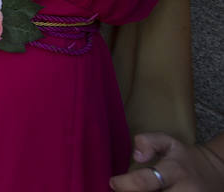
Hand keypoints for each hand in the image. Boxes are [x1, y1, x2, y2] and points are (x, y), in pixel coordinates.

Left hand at [109, 133, 223, 190]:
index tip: (113, 182)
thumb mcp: (167, 141)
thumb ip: (148, 141)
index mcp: (174, 171)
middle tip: (122, 191)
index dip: (124, 184)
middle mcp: (182, 191)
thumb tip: (137, 156)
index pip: (144, 182)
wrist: (215, 173)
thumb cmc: (183, 158)